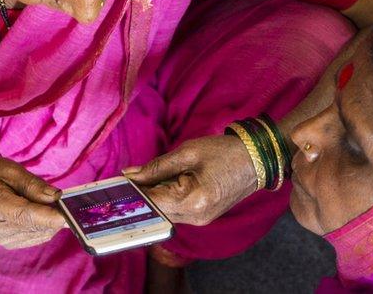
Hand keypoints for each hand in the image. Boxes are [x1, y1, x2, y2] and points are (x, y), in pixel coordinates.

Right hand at [0, 157, 65, 248]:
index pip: (23, 215)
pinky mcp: (8, 242)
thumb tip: (56, 198)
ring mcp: (0, 237)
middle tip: (63, 199)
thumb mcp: (12, 170)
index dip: (48, 217)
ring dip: (49, 220)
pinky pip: (35, 237)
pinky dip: (43, 225)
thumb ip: (34, 185)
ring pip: (38, 233)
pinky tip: (40, 212)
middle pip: (34, 226)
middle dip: (53, 214)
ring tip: (47, 202)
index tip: (68, 214)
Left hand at [123, 135, 257, 225]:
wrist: (257, 159)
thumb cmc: (224, 152)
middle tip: (122, 180)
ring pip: (163, 212)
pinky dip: (164, 197)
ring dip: (151, 196)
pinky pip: (174, 209)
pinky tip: (159, 183)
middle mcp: (196, 217)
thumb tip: (129, 175)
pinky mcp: (201, 216)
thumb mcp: (187, 152)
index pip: (151, 202)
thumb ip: (155, 167)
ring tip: (141, 179)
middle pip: (155, 211)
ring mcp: (199, 219)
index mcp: (193, 201)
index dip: (132, 192)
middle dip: (139, 195)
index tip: (114, 184)